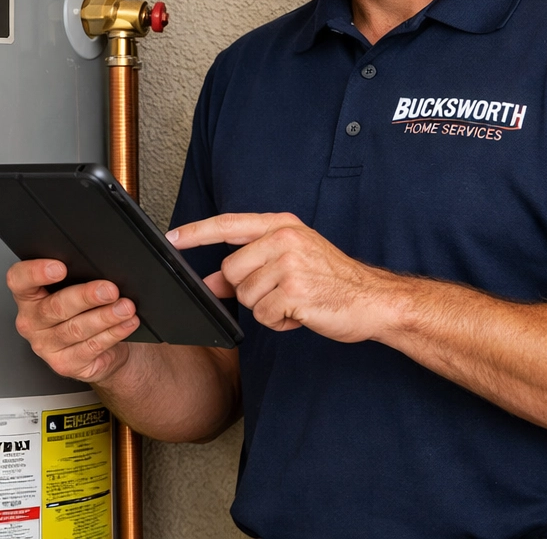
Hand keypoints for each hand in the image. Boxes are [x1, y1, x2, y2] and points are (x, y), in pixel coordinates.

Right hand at [5, 259, 141, 382]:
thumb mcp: (82, 280)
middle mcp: (32, 320)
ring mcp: (47, 345)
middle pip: (55, 307)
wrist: (102, 344)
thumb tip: (133, 242)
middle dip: (86, 296)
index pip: (18, 279)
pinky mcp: (65, 365)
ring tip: (125, 306)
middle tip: (109, 288)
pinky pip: (91, 348)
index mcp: (29, 294)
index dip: (35, 272)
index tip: (59, 266)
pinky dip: (113, 333)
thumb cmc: (88, 306)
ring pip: (76, 329)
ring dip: (105, 316)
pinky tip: (126, 323)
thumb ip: (89, 263)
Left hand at [168, 213, 404, 342]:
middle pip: (231, 270)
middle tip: (280, 291)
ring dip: (266, 308)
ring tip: (295, 300)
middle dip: (248, 289)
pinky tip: (301, 313)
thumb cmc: (332, 281)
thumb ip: (250, 266)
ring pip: (245, 296)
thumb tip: (209, 282)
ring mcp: (290, 264)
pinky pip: (263, 315)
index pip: (228, 224)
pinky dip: (279, 322)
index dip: (196, 232)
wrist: (374, 300)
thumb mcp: (290, 261)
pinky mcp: (295, 291)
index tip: (172, 238)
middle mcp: (284, 238)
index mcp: (282, 225)